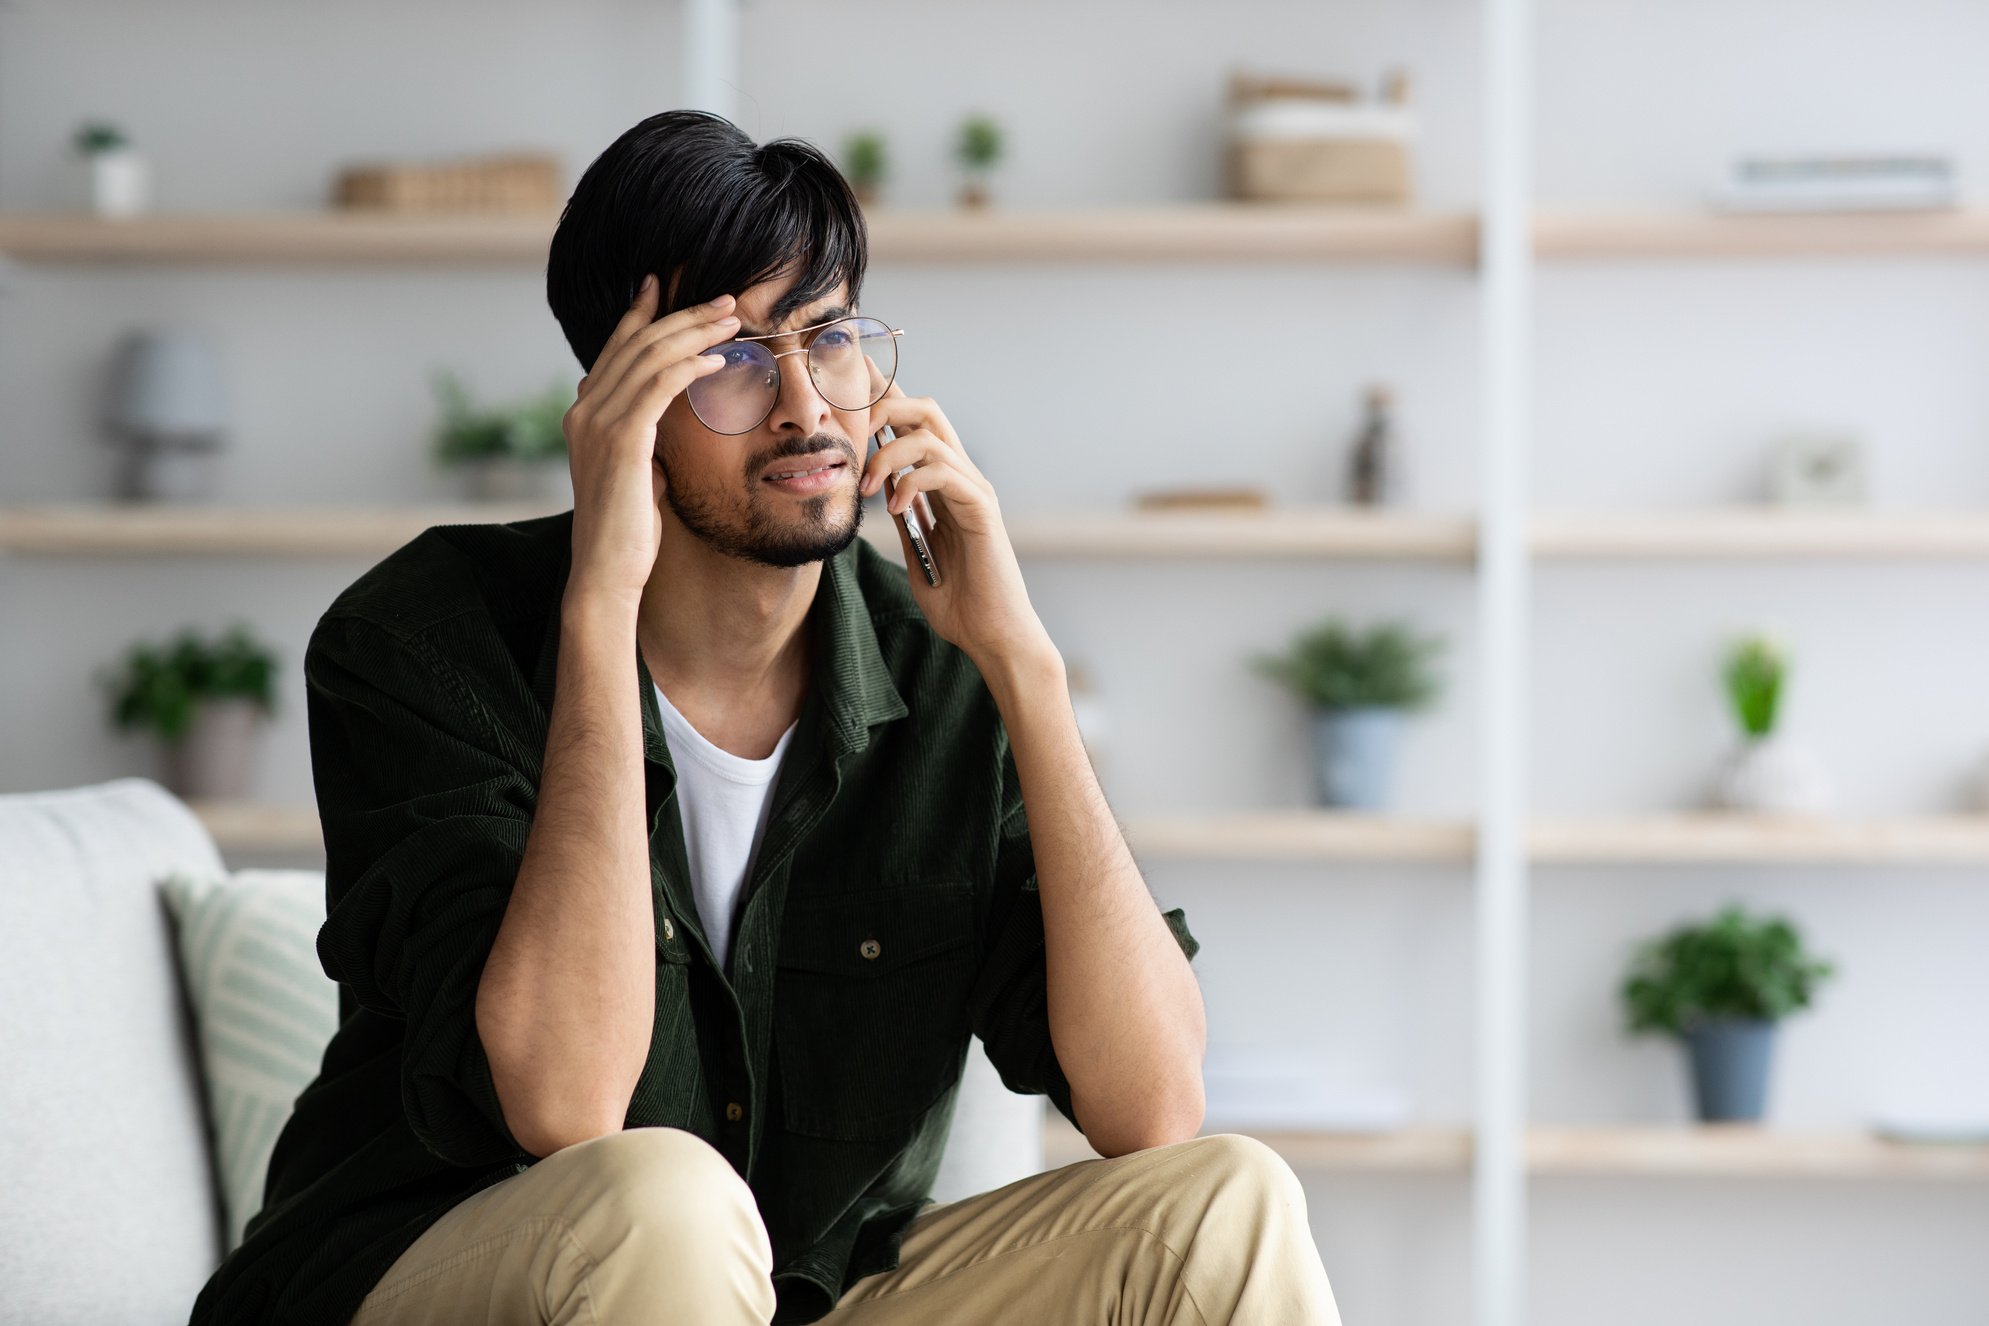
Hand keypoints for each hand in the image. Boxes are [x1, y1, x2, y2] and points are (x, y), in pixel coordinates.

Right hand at [562, 274, 738, 603]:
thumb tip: (663, 422)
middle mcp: (584, 410)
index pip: (616, 349)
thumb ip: (642, 438)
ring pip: (650, 357)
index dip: (641, 314)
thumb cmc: (627, 532)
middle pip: (637, 343)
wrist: (607, 573)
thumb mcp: (635, 471)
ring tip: (733, 321)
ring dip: (695, 333)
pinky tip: (719, 360)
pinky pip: (657, 387)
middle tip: (726, 300)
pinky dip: (689, 366)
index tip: (665, 286)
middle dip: (683, 316)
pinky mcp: (620, 441)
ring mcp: (597, 423)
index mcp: (584, 414)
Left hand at [859, 381, 1057, 674]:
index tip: (852, 389)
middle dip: (883, 407)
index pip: (916, 424)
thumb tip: (876, 484)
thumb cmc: (959, 603)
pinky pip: (942, 471)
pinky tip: (895, 510)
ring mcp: (974, 489)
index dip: (886, 398)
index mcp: (945, 484)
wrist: (992, 635)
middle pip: (926, 409)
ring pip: (930, 434)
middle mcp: (962, 477)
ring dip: (886, 454)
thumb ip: (904, 514)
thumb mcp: (916, 549)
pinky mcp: (982, 508)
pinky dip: (910, 483)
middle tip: (851, 435)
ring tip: (865, 488)